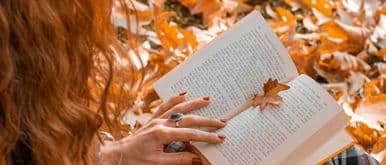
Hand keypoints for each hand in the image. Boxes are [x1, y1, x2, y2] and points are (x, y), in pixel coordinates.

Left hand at [100, 93, 226, 164]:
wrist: (115, 156)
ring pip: (178, 108)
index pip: (190, 134)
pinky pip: (164, 106)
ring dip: (194, 103)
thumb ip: (178, 160)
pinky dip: (174, 99)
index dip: (206, 136)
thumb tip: (198, 159)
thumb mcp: (157, 164)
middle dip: (206, 120)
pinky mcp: (151, 120)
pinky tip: (183, 94)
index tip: (220, 138)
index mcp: (161, 134)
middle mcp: (159, 123)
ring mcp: (155, 120)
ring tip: (208, 99)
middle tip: (222, 122)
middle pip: (188, 119)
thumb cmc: (134, 161)